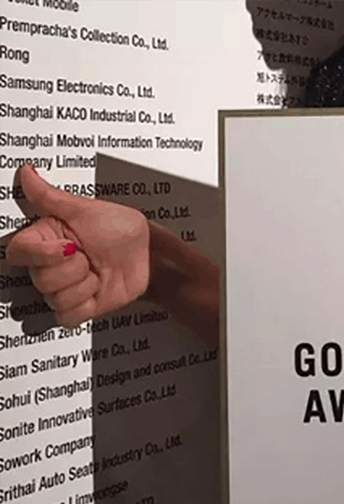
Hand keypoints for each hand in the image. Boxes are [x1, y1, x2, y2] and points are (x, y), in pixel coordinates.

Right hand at [5, 164, 149, 327]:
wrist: (149, 254)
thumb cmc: (122, 228)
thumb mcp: (86, 209)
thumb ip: (50, 196)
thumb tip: (26, 172)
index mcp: (46, 239)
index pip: (19, 253)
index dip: (42, 254)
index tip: (69, 245)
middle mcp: (51, 265)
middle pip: (40, 280)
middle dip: (72, 269)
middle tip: (89, 257)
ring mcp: (66, 287)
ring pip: (55, 298)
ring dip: (83, 286)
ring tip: (96, 272)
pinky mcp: (81, 307)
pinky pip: (67, 318)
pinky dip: (84, 306)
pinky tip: (96, 291)